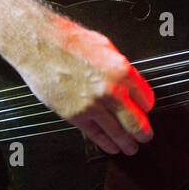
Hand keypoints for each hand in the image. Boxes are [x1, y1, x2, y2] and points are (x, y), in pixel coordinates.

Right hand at [12, 17, 154, 155]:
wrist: (41, 45)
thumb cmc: (70, 42)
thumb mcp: (106, 48)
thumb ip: (121, 68)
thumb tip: (130, 81)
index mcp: (122, 71)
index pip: (146, 99)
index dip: (147, 108)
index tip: (146, 111)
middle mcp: (111, 91)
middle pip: (136, 122)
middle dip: (144, 133)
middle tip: (146, 137)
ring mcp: (93, 105)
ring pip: (118, 133)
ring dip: (128, 143)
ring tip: (132, 148)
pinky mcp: (75, 115)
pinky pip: (96, 135)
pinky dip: (106, 144)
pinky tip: (112, 146)